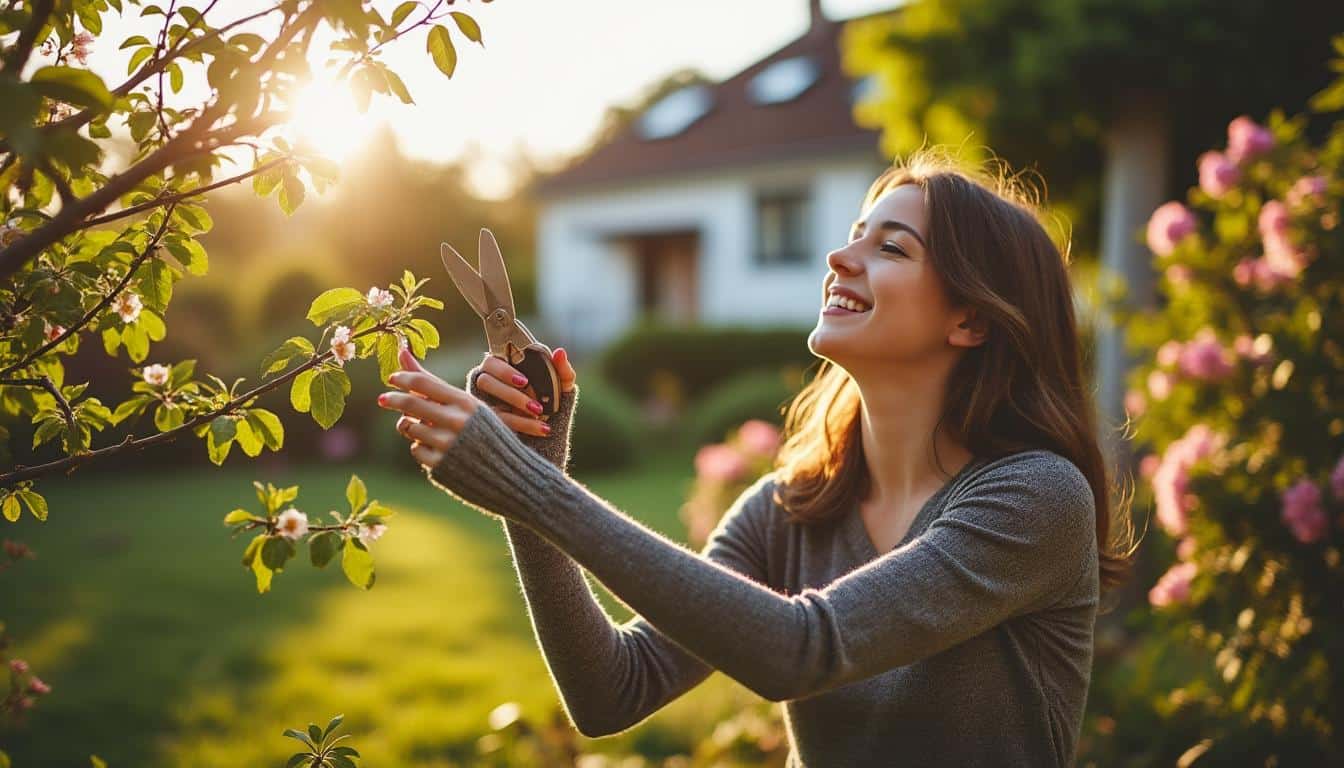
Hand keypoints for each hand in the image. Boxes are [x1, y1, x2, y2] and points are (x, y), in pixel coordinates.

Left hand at [378, 346, 483, 470]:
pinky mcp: (440, 465)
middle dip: (392, 399)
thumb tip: (402, 352)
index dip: (403, 378)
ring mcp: (448, 444)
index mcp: (465, 402)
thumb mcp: (463, 402)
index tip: (392, 378)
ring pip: (410, 427)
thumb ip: (431, 380)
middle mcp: (457, 422)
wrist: (502, 468)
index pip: (424, 383)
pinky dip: (420, 446)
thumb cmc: (478, 428)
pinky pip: (415, 449)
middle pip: (411, 404)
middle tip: (382, 399)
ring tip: (423, 427)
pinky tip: (436, 447)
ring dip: (409, 425)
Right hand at [467, 346, 576, 437]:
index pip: (491, 362)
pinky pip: (501, 424)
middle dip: (508, 391)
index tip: (524, 381)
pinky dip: (524, 425)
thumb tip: (559, 352)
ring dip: (515, 411)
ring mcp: (487, 405)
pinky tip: (542, 428)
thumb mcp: (562, 386)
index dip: (504, 371)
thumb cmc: (552, 400)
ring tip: (539, 413)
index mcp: (503, 368)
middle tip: (531, 401)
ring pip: (487, 404)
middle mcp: (490, 384)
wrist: (553, 429)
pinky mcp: (491, 423)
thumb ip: (562, 369)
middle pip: (484, 381)